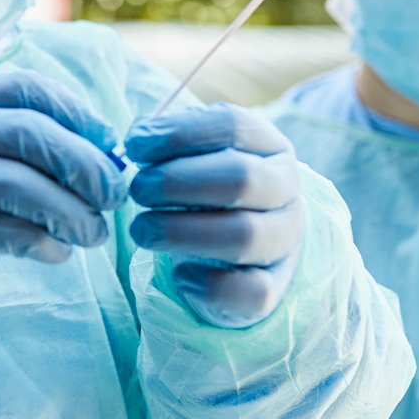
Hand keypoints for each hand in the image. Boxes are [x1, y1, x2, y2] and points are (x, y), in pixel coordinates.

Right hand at [0, 72, 128, 315]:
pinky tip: (57, 251)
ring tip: (94, 232)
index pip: (30, 89)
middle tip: (115, 195)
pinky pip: (10, 234)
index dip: (82, 115)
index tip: (112, 147)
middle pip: (32, 133)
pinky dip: (47, 245)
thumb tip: (110, 158)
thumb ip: (32, 145)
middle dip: (87, 164)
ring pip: (23, 188)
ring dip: (73, 214)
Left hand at [124, 104, 301, 327]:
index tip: (134, 145)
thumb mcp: (194, 156)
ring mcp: (284, 239)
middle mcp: (285, 189)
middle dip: (176, 183)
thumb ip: (168, 143)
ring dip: (181, 232)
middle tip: (137, 190)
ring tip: (142, 230)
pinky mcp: (274, 285)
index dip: (177, 133)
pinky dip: (209, 285)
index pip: (232, 127)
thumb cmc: (205, 191)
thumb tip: (137, 140)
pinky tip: (179, 274)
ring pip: (245, 236)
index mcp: (268, 146)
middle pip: (240, 179)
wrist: (237, 250)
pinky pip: (252, 291)